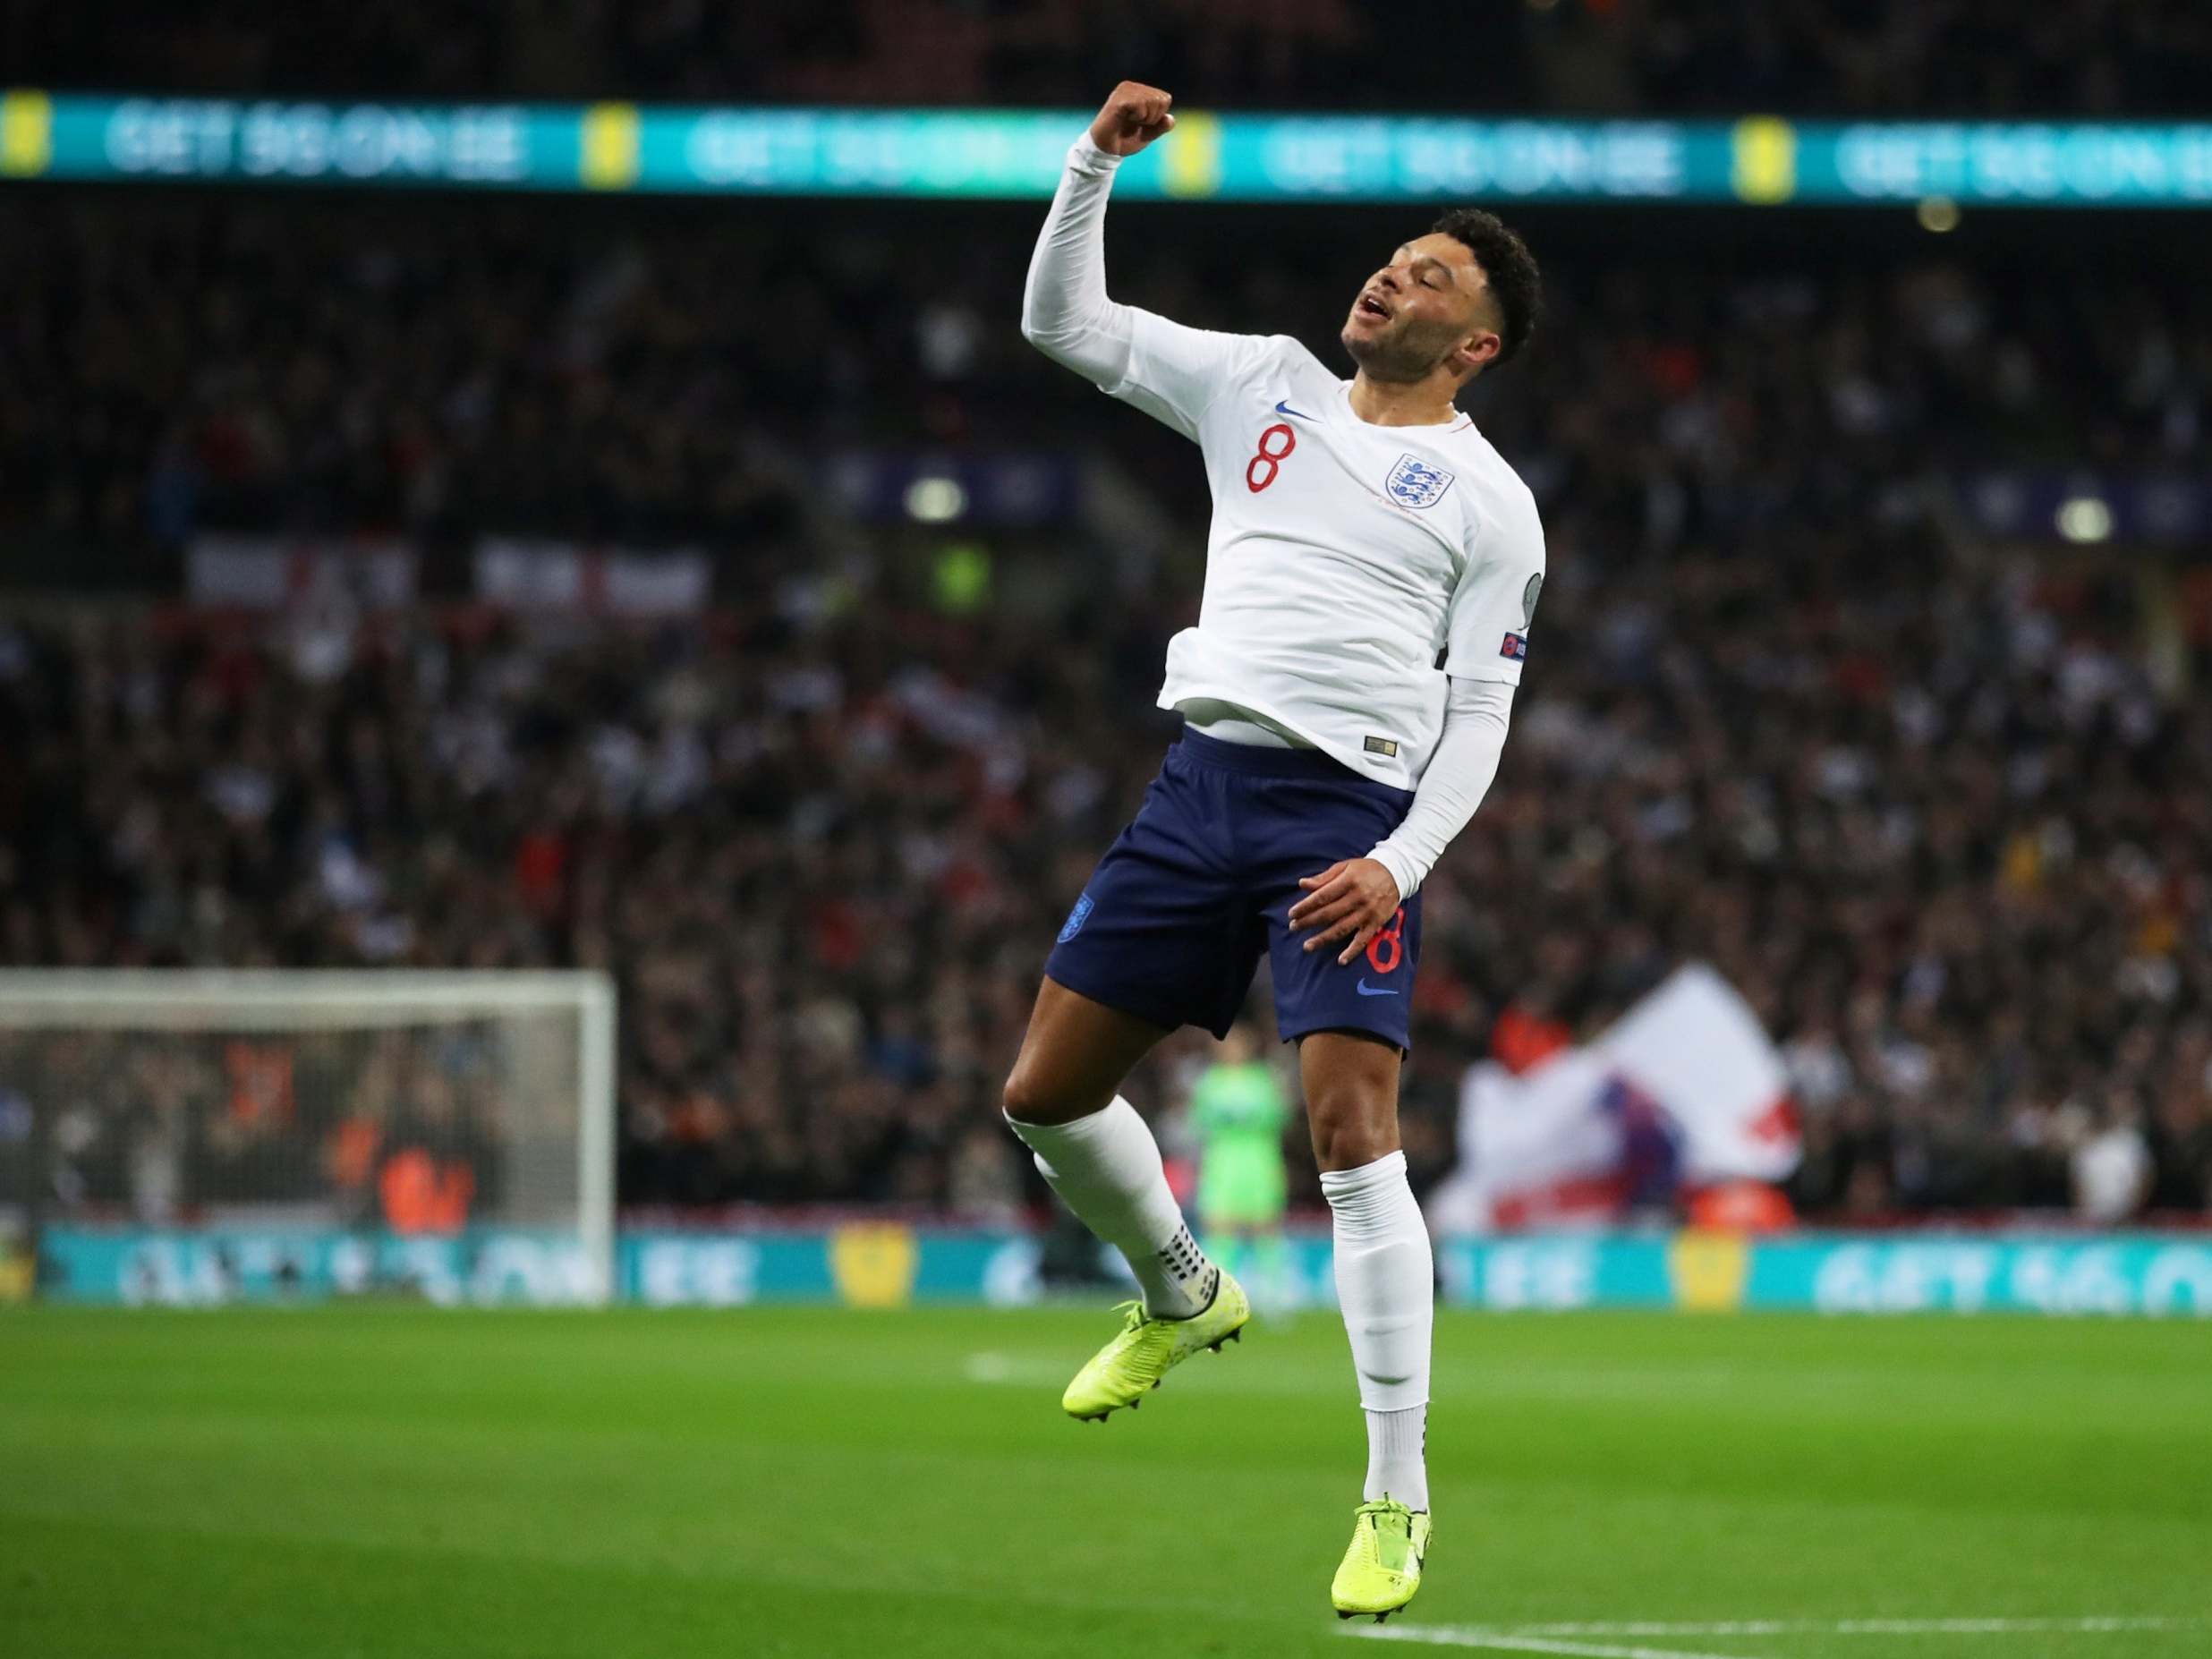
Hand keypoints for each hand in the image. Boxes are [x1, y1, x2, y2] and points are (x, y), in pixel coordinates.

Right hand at [1089, 81, 1175, 157]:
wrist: (1105, 150)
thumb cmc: (1124, 140)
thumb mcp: (1148, 134)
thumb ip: (1160, 127)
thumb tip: (1170, 119)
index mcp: (1139, 91)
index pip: (1165, 99)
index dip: (1158, 117)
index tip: (1142, 123)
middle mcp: (1131, 87)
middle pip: (1161, 100)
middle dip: (1153, 118)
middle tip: (1135, 124)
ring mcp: (1124, 91)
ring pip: (1152, 101)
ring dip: (1145, 118)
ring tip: (1129, 122)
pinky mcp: (1119, 99)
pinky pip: (1141, 105)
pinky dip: (1138, 117)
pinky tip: (1125, 119)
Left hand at [1287, 858, 1401, 965]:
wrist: (1396, 873)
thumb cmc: (1365, 870)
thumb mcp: (1345, 867)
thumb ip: (1324, 877)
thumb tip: (1302, 884)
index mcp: (1348, 881)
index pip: (1322, 896)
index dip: (1305, 906)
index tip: (1292, 913)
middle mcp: (1358, 898)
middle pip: (1329, 914)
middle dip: (1308, 922)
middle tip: (1293, 928)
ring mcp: (1367, 912)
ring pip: (1342, 928)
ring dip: (1323, 939)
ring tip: (1307, 946)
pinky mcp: (1376, 923)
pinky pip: (1363, 940)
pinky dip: (1352, 951)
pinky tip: (1341, 961)